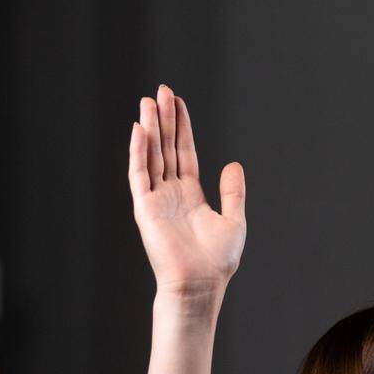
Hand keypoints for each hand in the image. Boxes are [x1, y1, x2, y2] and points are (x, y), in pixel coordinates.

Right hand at [128, 83, 245, 297]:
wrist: (201, 283)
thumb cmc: (218, 261)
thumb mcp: (234, 220)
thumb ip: (232, 192)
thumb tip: (234, 163)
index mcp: (190, 195)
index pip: (184, 153)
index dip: (181, 127)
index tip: (178, 102)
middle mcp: (171, 193)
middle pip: (166, 148)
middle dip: (164, 119)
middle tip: (161, 90)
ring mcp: (156, 199)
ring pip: (151, 156)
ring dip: (150, 128)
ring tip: (148, 101)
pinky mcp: (145, 208)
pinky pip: (140, 174)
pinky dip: (139, 152)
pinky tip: (140, 129)